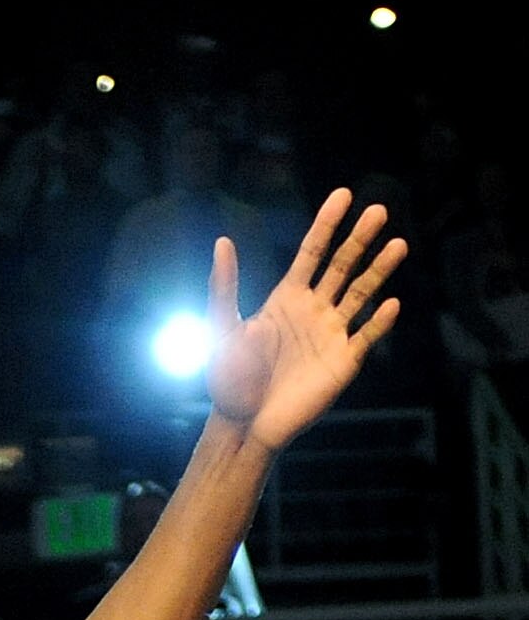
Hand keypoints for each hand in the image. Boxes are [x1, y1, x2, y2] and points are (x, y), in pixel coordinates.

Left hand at [206, 190, 403, 453]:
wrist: (243, 424)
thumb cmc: (229, 379)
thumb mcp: (222, 328)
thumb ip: (224, 286)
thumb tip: (222, 241)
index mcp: (287, 298)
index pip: (312, 252)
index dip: (327, 224)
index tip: (343, 195)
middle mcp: (314, 310)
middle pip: (342, 266)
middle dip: (359, 239)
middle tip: (378, 210)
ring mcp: (331, 334)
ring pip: (361, 294)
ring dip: (379, 271)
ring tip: (398, 245)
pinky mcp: (343, 362)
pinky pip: (366, 337)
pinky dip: (379, 322)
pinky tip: (391, 303)